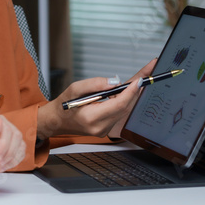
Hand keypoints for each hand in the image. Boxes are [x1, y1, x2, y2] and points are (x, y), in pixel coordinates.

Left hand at [0, 111, 25, 178]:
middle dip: (8, 153)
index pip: (7, 129)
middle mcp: (0, 123)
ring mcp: (7, 134)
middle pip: (16, 136)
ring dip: (11, 158)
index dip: (4, 145)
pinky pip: (22, 152)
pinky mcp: (11, 145)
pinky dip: (14, 162)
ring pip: (21, 144)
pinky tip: (3, 166)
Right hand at [37, 59, 156, 138]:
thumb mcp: (74, 88)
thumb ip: (95, 84)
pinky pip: (120, 113)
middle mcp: (100, 127)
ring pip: (125, 110)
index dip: (131, 91)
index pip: (119, 104)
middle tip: (148, 73)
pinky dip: (125, 101)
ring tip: (141, 78)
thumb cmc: (64, 104)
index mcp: (91, 118)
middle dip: (137, 90)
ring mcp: (104, 131)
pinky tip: (129, 90)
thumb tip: (115, 81)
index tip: (141, 79)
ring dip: (132, 95)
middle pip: (126, 107)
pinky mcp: (107, 130)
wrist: (56, 121)